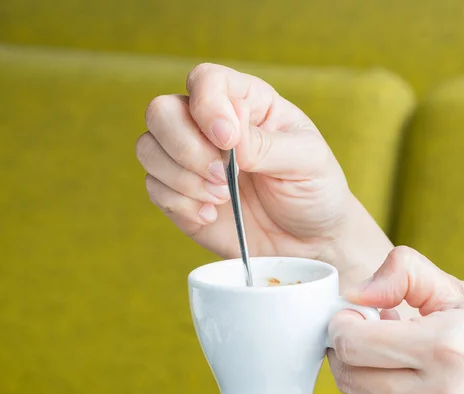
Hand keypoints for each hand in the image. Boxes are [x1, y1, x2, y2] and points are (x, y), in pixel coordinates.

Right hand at [135, 63, 356, 261]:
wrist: (308, 241)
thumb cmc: (315, 191)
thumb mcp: (308, 161)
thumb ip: (267, 145)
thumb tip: (229, 138)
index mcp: (247, 103)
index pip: (205, 81)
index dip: (207, 106)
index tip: (229, 141)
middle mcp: (210, 127)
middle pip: (161, 111)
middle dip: (187, 148)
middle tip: (223, 177)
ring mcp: (191, 161)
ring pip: (148, 149)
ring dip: (183, 178)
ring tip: (223, 198)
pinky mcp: (181, 196)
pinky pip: (154, 188)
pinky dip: (181, 203)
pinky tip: (212, 214)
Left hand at [327, 246, 463, 393]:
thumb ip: (405, 276)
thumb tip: (359, 291)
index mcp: (446, 348)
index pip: (355, 345)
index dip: (340, 323)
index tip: (351, 309)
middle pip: (351, 380)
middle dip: (342, 349)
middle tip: (358, 324)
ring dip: (357, 373)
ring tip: (377, 345)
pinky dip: (379, 393)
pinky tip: (398, 367)